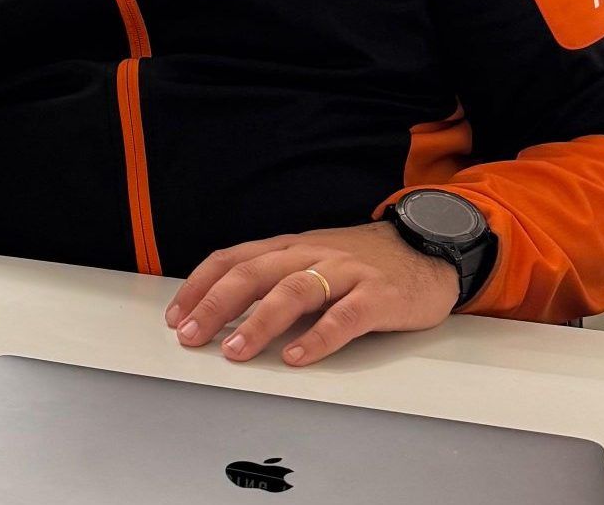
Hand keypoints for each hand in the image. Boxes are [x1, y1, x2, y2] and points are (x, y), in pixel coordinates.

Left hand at [164, 221, 457, 366]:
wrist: (427, 249)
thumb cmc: (361, 262)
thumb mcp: (309, 260)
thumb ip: (272, 278)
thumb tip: (221, 309)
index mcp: (288, 247)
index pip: (231, 259)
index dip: (200, 286)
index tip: (176, 315)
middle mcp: (310, 254)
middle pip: (253, 274)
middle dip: (216, 305)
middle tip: (192, 335)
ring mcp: (345, 273)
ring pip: (293, 292)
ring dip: (259, 322)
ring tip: (235, 350)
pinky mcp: (378, 296)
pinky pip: (344, 317)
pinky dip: (317, 337)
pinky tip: (296, 356)